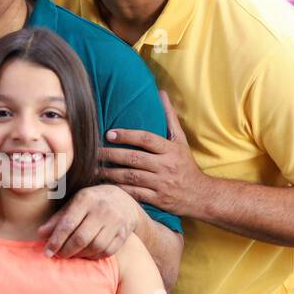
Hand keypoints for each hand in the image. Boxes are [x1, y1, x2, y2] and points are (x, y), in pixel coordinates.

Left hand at [37, 184, 140, 259]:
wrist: (124, 199)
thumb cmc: (92, 202)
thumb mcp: (74, 204)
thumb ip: (58, 219)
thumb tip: (40, 234)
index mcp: (86, 198)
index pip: (68, 224)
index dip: (56, 241)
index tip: (47, 252)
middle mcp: (102, 209)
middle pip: (81, 238)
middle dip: (67, 251)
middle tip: (59, 255)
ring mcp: (116, 221)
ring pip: (95, 247)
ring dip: (81, 255)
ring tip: (72, 254)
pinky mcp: (124, 232)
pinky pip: (108, 251)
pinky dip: (95, 256)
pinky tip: (87, 254)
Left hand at [99, 91, 207, 218]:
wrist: (201, 195)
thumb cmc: (186, 165)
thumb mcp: (180, 141)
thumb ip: (169, 117)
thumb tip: (161, 93)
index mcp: (170, 150)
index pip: (146, 139)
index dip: (127, 135)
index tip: (108, 134)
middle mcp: (166, 166)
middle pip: (134, 158)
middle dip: (111, 155)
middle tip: (92, 152)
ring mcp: (161, 184)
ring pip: (131, 177)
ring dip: (110, 173)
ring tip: (93, 169)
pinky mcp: (158, 200)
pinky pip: (135, 194)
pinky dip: (119, 190)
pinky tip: (106, 186)